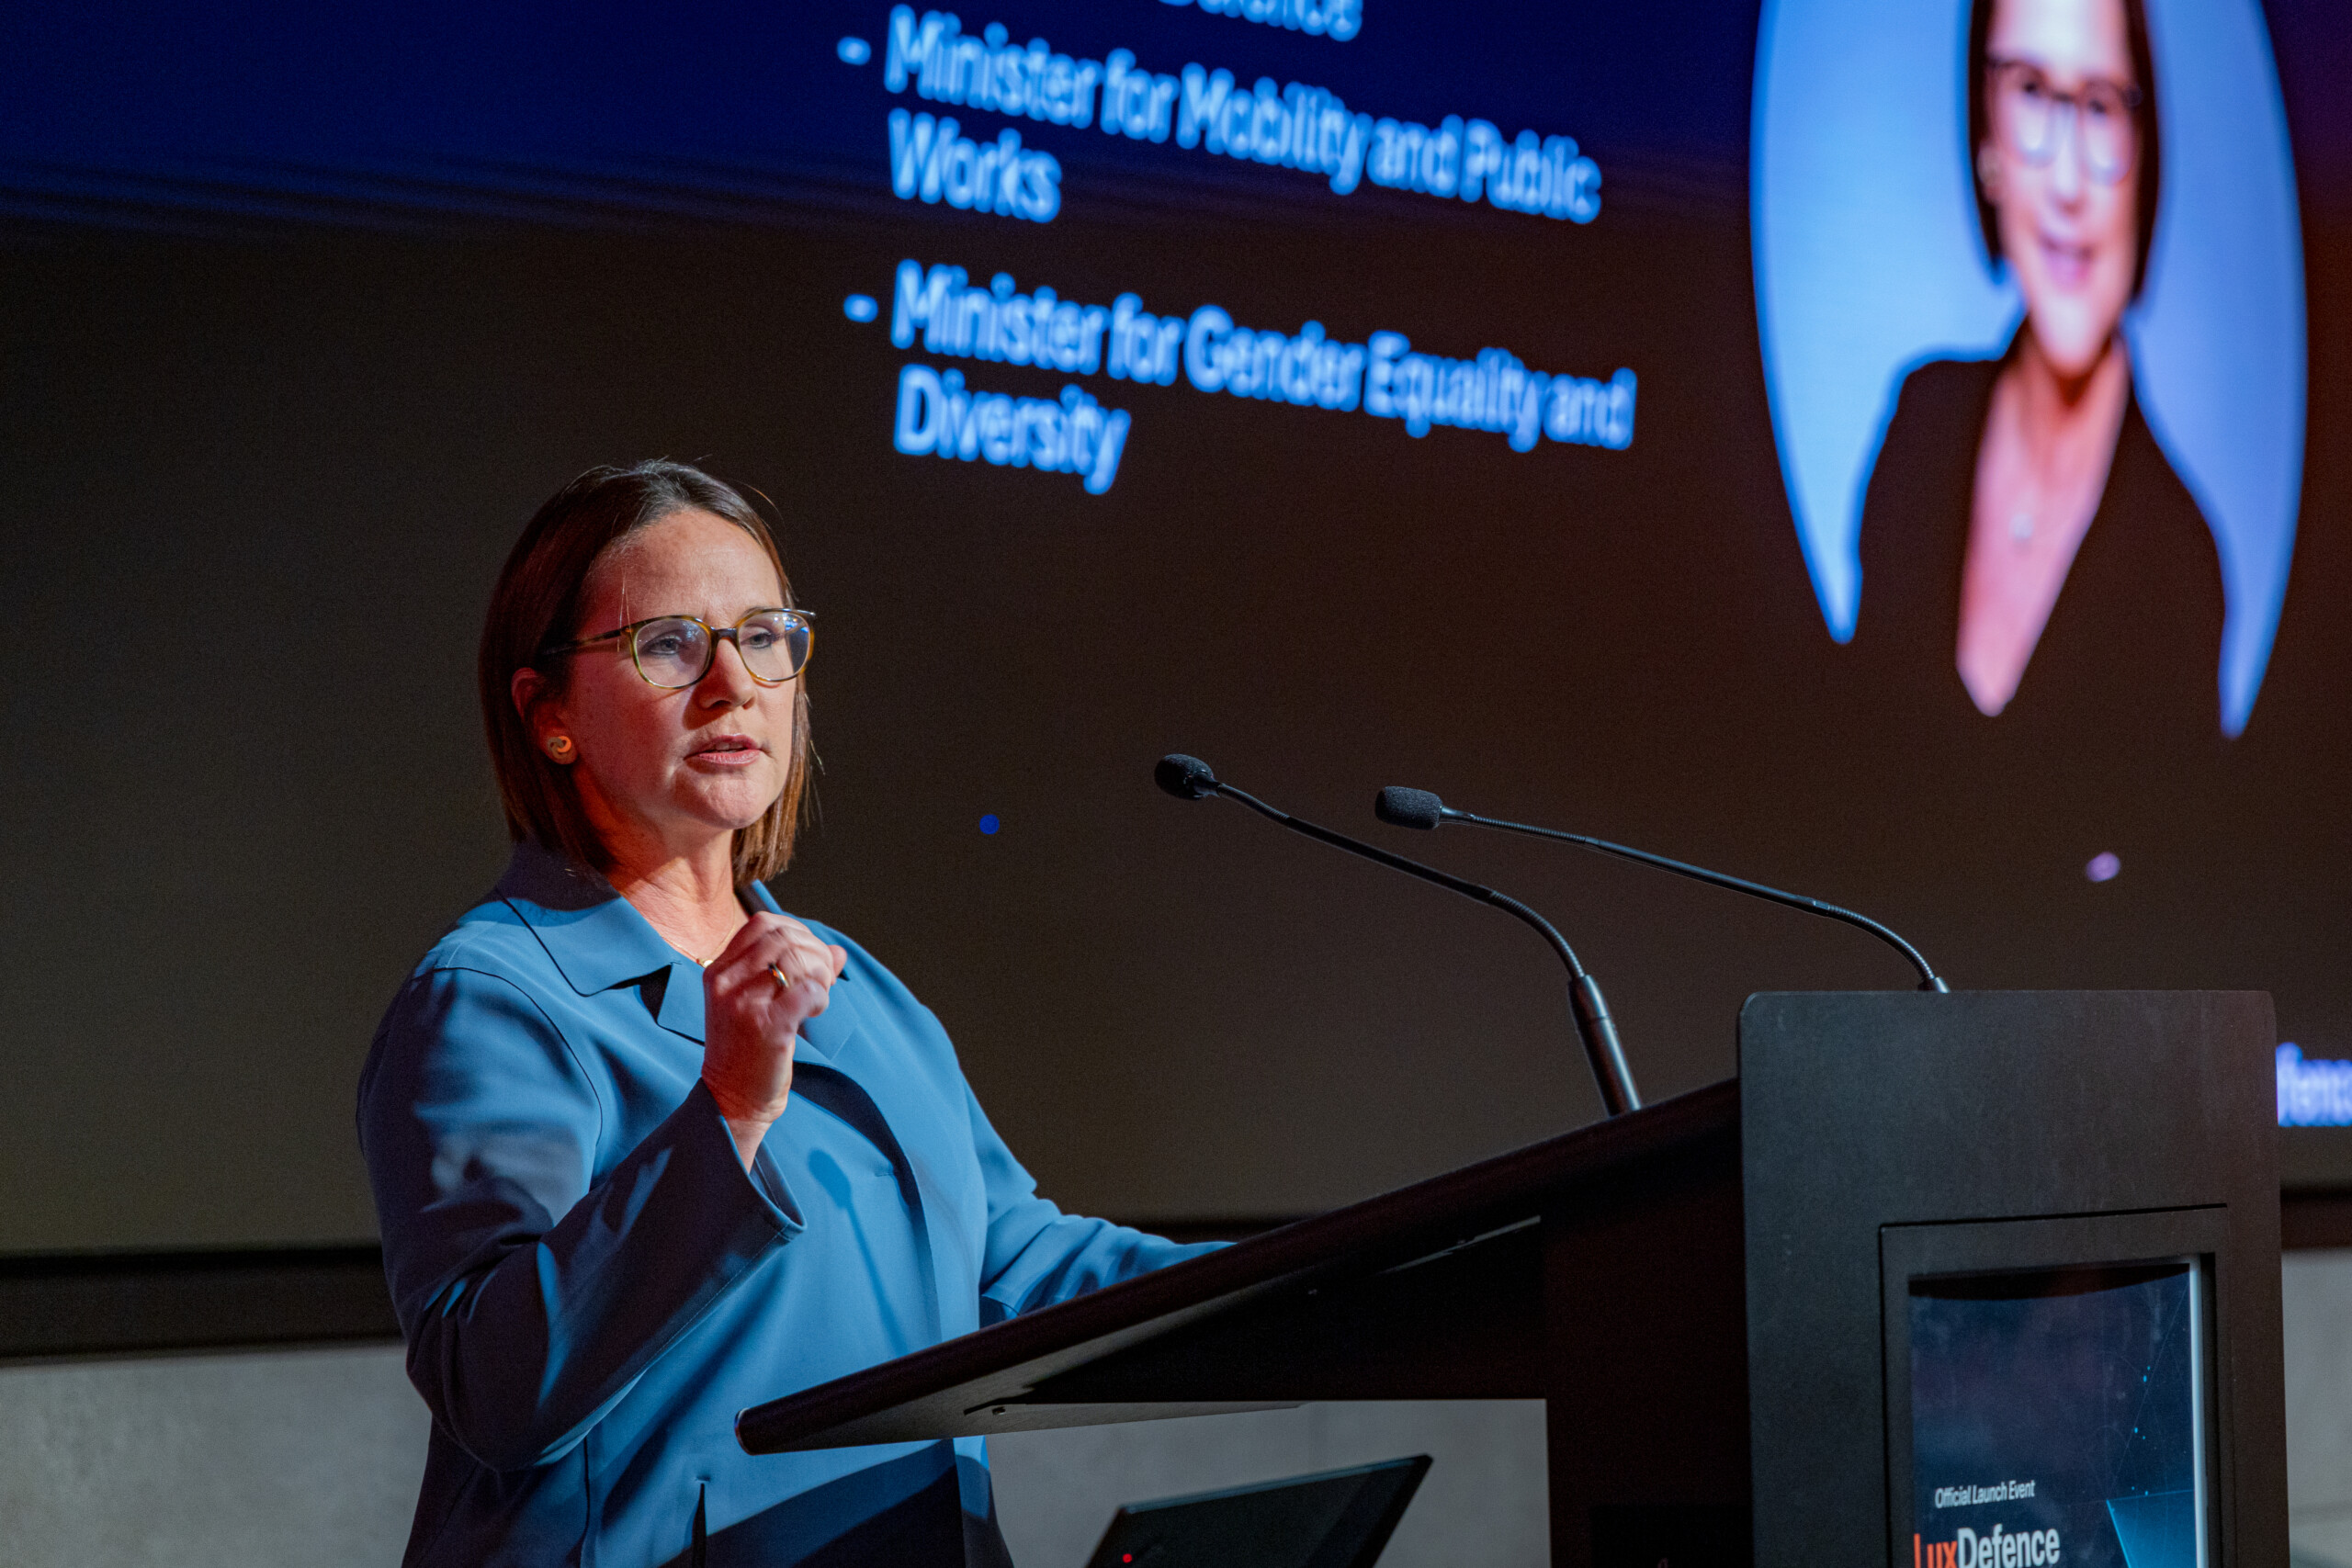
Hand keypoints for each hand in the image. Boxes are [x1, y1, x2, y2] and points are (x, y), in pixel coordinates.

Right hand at [700, 913, 847, 1168]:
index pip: (763, 924)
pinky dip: (821, 996)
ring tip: (818, 997)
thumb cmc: (749, 1051)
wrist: (731, 1100)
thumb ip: (799, 972)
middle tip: (821, 979)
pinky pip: (807, 990)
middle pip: (782, 936)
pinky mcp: (766, 1027)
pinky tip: (815, 1012)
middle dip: (814, 951)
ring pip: (794, 957)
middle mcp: (725, 983)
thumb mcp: (762, 1004)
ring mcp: (742, 1004)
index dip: (797, 932)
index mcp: (719, 971)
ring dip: (819, 973)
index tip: (811, 956)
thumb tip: (838, 951)